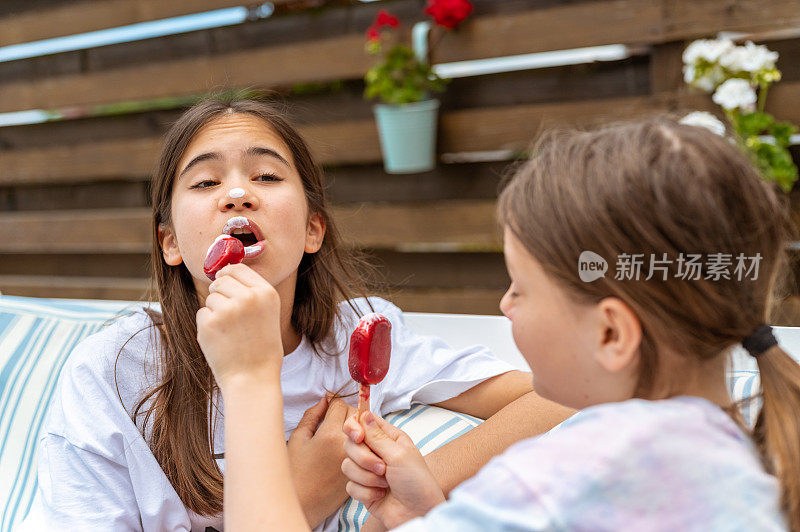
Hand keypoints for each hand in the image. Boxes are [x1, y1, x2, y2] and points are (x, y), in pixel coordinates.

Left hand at [196, 263, 282, 389]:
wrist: (253, 378)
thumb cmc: (261, 347)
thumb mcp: (269, 312)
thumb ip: (252, 291)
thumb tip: (224, 271)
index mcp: (266, 292)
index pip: (237, 268)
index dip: (228, 275)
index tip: (225, 283)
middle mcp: (248, 297)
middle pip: (221, 280)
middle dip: (220, 293)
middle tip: (229, 315)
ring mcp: (227, 310)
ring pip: (210, 297)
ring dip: (214, 311)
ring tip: (229, 331)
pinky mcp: (209, 323)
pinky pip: (202, 313)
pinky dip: (207, 325)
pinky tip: (220, 339)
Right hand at [288, 394, 357, 527]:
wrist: (305, 506)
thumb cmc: (295, 474)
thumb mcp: (298, 441)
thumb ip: (312, 417)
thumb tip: (325, 400)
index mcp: (329, 435)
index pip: (341, 405)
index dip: (335, 401)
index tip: (330, 403)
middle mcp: (346, 446)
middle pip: (356, 417)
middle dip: (349, 417)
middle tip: (338, 417)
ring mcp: (356, 460)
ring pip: (364, 434)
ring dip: (360, 432)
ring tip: (352, 435)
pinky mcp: (361, 473)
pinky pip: (367, 454)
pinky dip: (363, 451)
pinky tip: (353, 453)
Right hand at [342, 412, 444, 528]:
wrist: (418, 513)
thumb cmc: (417, 482)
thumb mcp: (400, 455)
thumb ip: (377, 436)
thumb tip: (364, 413)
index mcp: (388, 437)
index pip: (362, 422)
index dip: (354, 426)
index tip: (359, 437)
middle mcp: (376, 451)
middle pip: (350, 444)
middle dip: (364, 458)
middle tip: (383, 468)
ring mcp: (368, 471)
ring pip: (347, 466)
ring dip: (367, 478)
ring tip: (385, 484)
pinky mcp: (363, 489)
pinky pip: (350, 486)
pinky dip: (366, 492)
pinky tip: (381, 495)